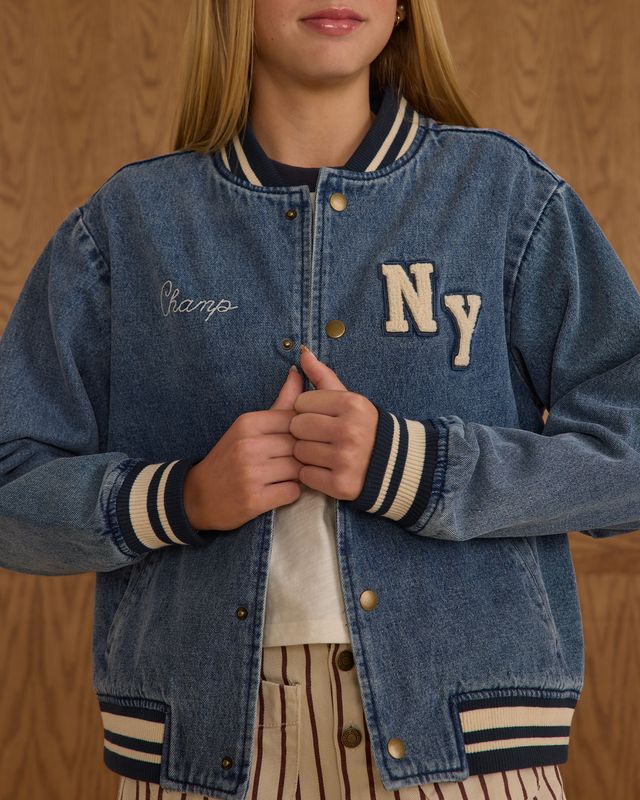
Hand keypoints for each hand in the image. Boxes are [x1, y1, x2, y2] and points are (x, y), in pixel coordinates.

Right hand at [183, 366, 304, 530]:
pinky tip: (280, 491)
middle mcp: (248, 446)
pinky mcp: (254, 500)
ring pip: (299, 469)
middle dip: (303, 455)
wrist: (198, 497)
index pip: (295, 420)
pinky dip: (290, 493)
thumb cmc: (230, 457)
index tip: (298, 442)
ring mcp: (250, 474)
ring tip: (288, 476)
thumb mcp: (249, 426)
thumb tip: (299, 372)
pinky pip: (292, 492)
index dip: (304, 432)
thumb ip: (280, 402)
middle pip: (299, 445)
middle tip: (296, 462)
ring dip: (299, 475)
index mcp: (248, 423)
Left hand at [291, 345, 378, 500]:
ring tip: (324, 454)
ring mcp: (346, 459)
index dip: (307, 411)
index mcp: (352, 404)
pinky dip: (312, 474)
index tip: (321, 417)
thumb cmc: (364, 427)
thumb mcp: (349, 398)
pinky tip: (326, 470)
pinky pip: (306, 476)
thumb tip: (302, 352)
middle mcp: (350, 430)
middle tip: (319, 437)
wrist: (394, 466)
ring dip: (306, 455)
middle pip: (297, 427)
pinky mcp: (342, 484)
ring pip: (299, 452)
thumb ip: (322, 376)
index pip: (302, 402)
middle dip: (303, 432)